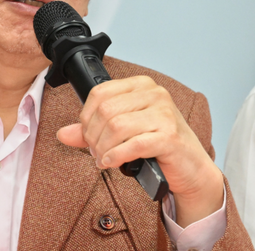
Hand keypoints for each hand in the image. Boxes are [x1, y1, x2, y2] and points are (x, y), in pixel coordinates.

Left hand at [57, 76, 223, 226]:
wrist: (191, 168)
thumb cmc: (159, 146)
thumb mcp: (123, 132)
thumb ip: (92, 130)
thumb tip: (63, 133)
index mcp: (141, 85)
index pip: (100, 93)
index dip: (86, 117)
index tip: (88, 135)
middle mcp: (154, 94)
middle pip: (106, 110)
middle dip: (93, 136)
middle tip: (95, 152)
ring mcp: (164, 113)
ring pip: (116, 126)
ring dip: (103, 148)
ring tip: (104, 158)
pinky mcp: (170, 136)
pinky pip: (133, 144)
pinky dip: (116, 156)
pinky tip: (112, 162)